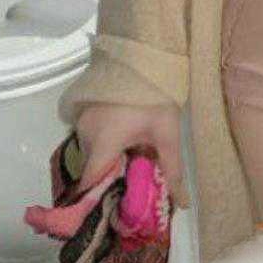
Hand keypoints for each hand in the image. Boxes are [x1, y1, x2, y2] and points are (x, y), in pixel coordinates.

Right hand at [74, 103, 190, 207]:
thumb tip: (181, 203)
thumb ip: (172, 170)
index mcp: (102, 143)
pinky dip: (106, 146)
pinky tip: (126, 143)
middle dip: (111, 180)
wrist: (144, 55)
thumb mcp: (167, 134)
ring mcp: (81, 122)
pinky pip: (91, 139)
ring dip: (110, 161)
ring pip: (92, 154)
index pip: (90, 183)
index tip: (115, 207)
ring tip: (134, 162)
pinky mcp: (83, 112)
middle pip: (93, 170)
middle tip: (134, 186)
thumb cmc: (155, 95)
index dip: (100, 198)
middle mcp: (85, 135)